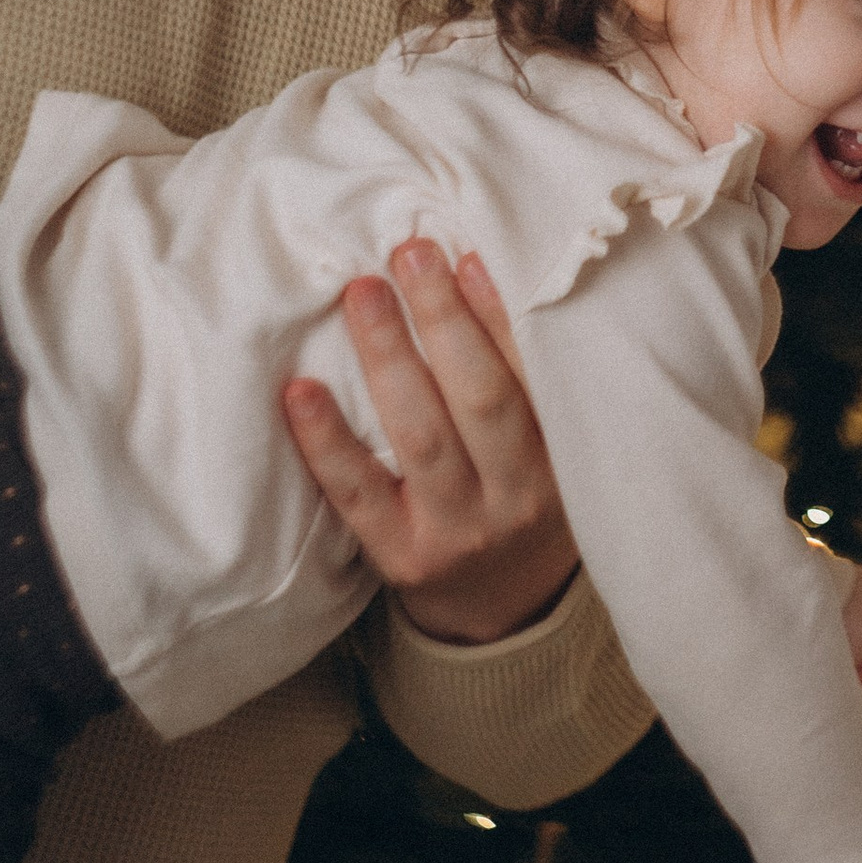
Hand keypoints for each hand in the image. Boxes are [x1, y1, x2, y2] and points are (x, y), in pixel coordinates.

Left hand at [284, 245, 579, 645]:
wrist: (505, 608)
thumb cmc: (521, 495)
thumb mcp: (550, 445)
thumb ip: (525, 378)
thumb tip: (470, 267)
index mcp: (561, 456)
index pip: (531, 376)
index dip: (498, 314)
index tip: (465, 254)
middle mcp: (516, 495)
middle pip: (480, 398)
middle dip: (443, 320)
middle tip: (408, 253)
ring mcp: (457, 530)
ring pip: (422, 437)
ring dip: (388, 358)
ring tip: (362, 293)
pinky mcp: (403, 557)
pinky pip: (358, 495)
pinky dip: (327, 443)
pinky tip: (300, 392)